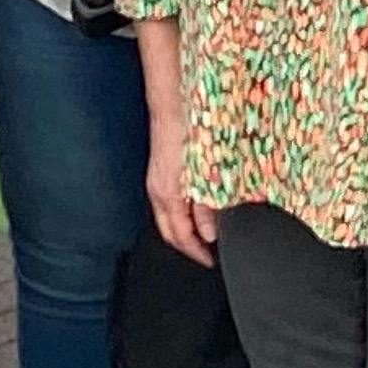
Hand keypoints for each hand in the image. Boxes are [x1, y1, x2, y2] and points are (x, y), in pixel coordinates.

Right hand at [144, 116, 219, 265]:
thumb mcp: (206, 176)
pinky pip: (167, 203)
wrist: (173, 106)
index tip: (211, 261)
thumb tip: (209, 232)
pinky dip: (180, 214)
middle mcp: (158, 192)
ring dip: (184, 230)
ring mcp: (156, 181)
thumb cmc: (190, 134)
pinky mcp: (160, 171)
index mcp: (169, 196)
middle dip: (187, 247)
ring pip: (167, 218)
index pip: (180, 237)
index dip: (196, 253)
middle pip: (169, 232)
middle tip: (206, 254)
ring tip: (204, 235)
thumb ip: (208, 207)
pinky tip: (194, 209)